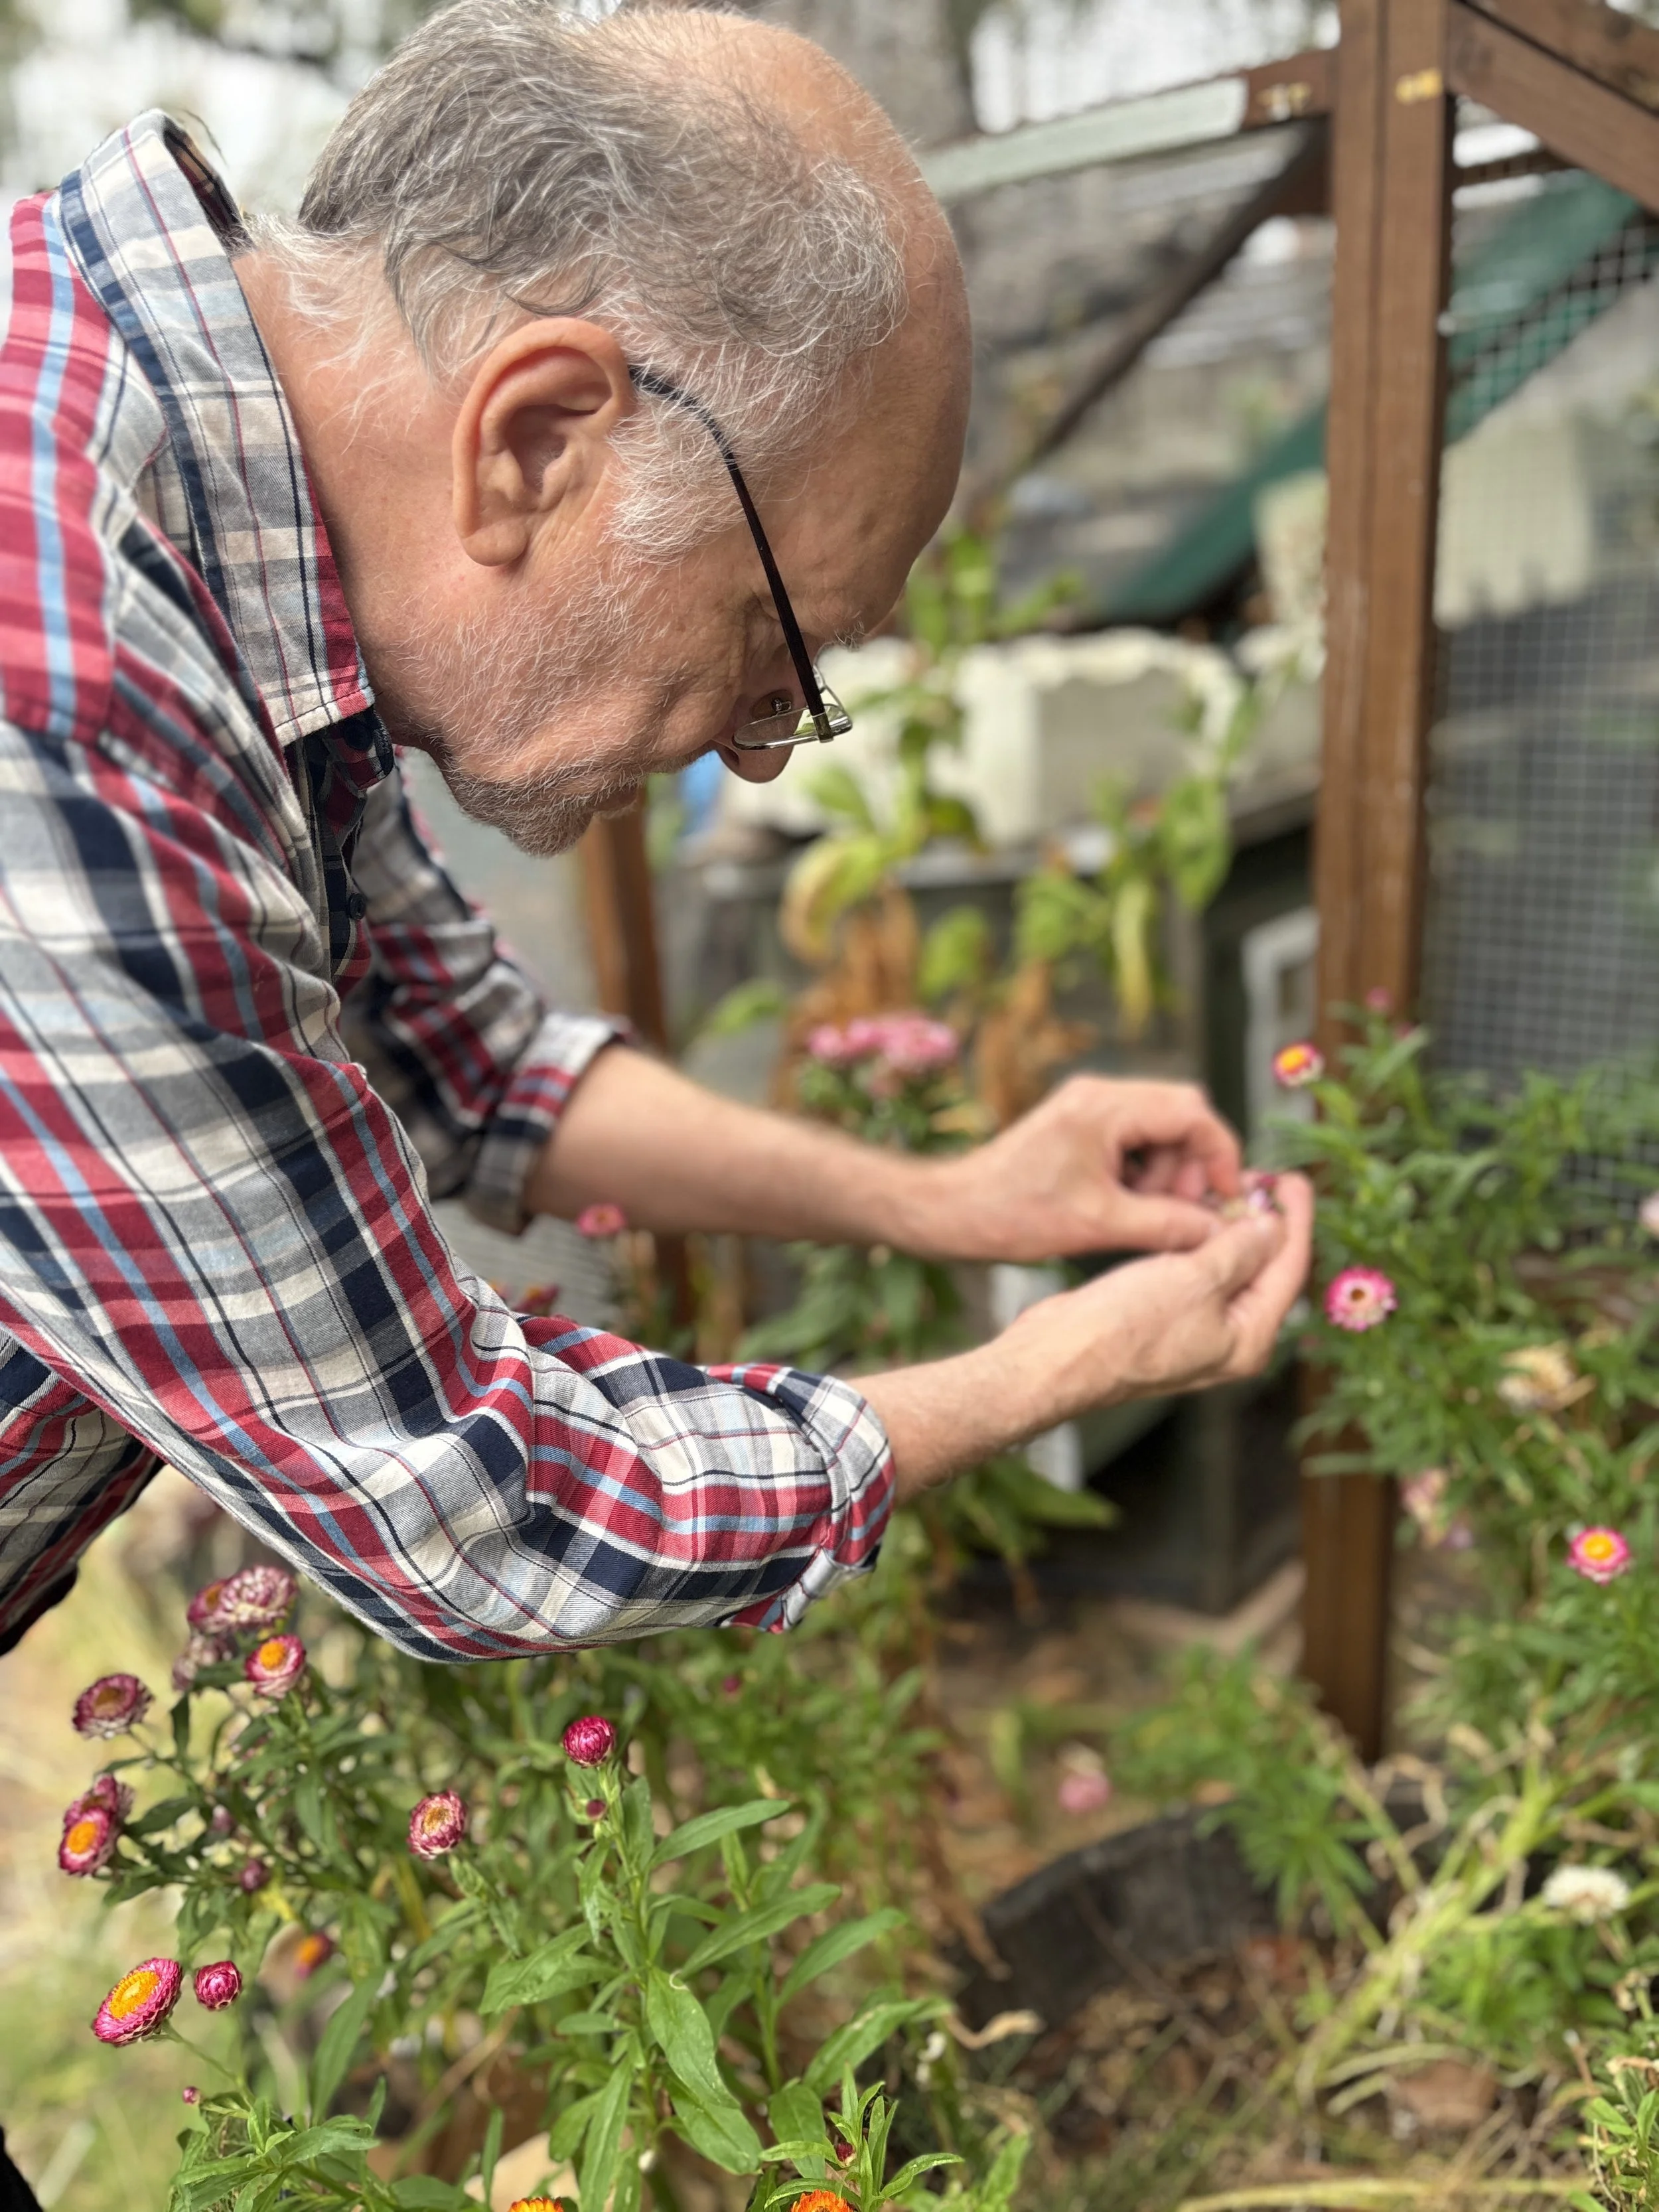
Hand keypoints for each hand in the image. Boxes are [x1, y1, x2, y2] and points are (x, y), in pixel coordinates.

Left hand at [902, 1074, 1244, 1262]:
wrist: (952, 1211)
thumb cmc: (1013, 1214)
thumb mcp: (1099, 1224)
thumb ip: (1167, 1225)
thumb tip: (1219, 1232)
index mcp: (1106, 1106)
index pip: (1193, 1112)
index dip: (1220, 1155)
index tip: (1225, 1197)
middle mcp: (1100, 1094)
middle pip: (1181, 1115)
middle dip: (1191, 1166)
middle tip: (1182, 1211)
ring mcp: (1088, 1106)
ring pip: (1159, 1130)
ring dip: (1166, 1173)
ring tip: (1145, 1215)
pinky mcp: (1080, 1125)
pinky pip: (1133, 1139)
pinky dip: (1142, 1173)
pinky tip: (1125, 1207)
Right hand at [996, 1170, 1312, 1424]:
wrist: (1056, 1357)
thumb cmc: (1122, 1330)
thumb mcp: (1194, 1279)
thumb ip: (1239, 1250)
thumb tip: (1272, 1227)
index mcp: (1249, 1340)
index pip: (1289, 1269)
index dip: (1294, 1219)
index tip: (1292, 1180)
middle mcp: (1229, 1339)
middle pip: (1263, 1269)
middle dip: (1261, 1221)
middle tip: (1253, 1178)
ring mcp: (1196, 1329)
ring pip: (1228, 1269)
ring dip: (1228, 1228)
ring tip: (1222, 1188)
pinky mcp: (1164, 1317)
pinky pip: (1197, 1274)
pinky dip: (1199, 1243)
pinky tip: (1189, 1216)